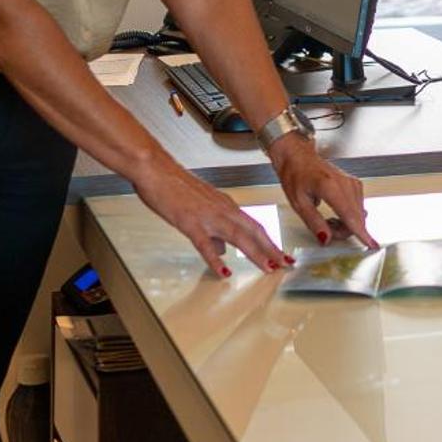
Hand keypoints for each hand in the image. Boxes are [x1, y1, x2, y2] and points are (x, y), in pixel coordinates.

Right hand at [136, 159, 291, 278]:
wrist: (156, 169)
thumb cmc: (175, 185)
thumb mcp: (202, 205)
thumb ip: (215, 228)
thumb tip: (222, 250)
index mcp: (226, 205)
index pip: (254, 226)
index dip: (269, 241)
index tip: (280, 255)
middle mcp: (223, 210)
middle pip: (254, 232)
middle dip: (271, 249)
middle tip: (285, 264)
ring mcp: (208, 217)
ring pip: (238, 237)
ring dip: (255, 254)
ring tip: (268, 269)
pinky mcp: (190, 223)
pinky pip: (205, 244)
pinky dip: (215, 260)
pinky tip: (224, 272)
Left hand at [270, 134, 374, 248]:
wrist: (299, 157)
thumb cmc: (295, 175)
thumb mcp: (298, 203)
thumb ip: (314, 222)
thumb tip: (326, 239)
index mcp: (330, 187)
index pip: (349, 216)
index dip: (361, 233)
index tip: (373, 244)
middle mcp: (346, 183)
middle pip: (356, 218)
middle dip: (344, 231)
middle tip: (326, 231)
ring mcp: (353, 183)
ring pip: (358, 214)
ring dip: (346, 224)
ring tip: (328, 221)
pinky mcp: (355, 185)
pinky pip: (358, 207)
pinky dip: (349, 216)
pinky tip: (337, 214)